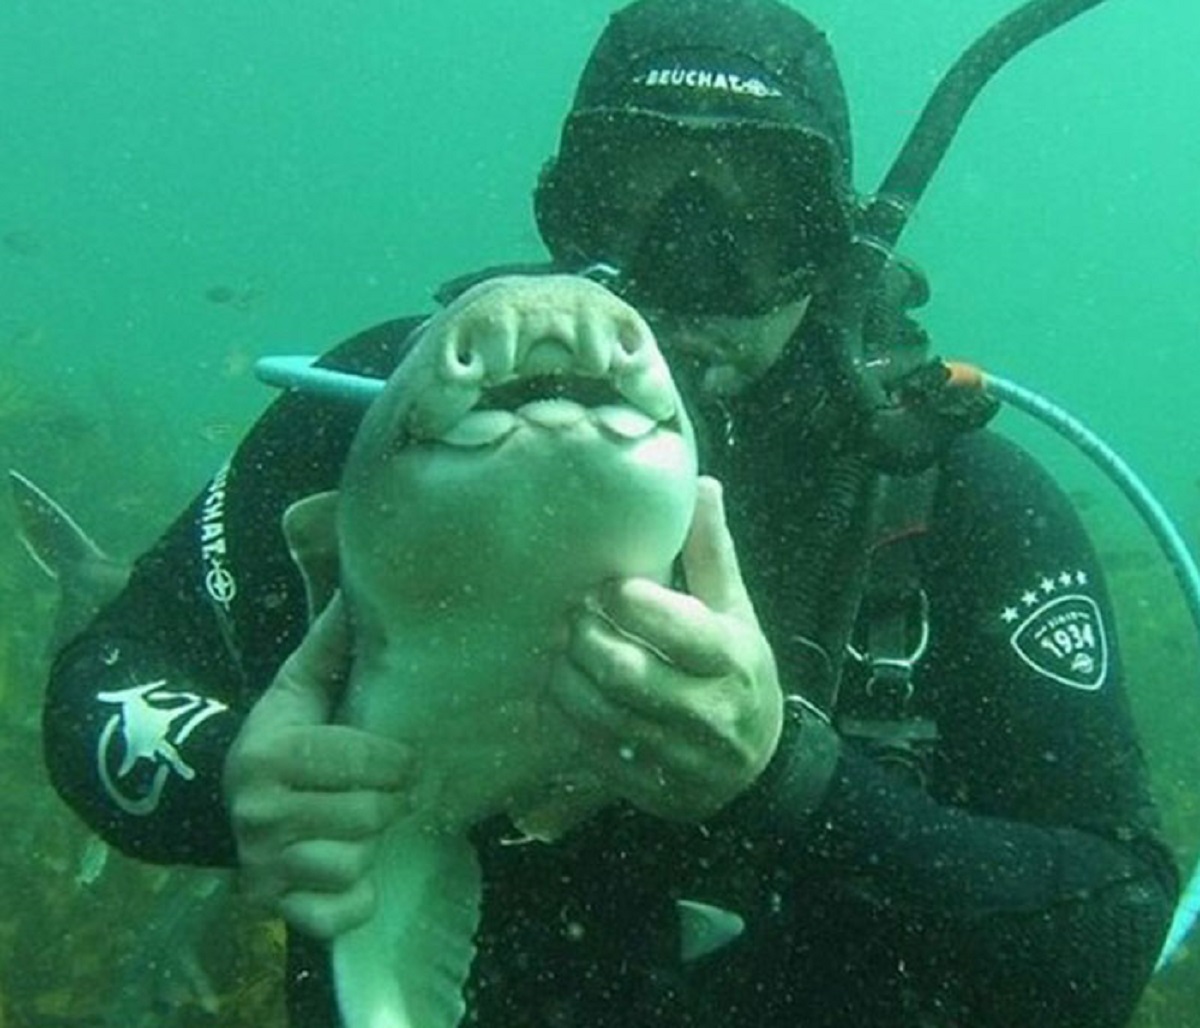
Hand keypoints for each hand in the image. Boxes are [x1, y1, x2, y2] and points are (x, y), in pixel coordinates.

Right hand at [222, 593, 416, 939]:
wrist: (224, 802)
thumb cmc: (283, 736)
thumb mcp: (298, 687)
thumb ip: (332, 642)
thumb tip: (360, 577)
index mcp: (267, 755)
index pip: (357, 760)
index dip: (394, 759)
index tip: (403, 756)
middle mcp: (256, 815)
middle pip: (366, 815)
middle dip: (388, 801)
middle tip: (388, 791)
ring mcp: (262, 867)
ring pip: (354, 864)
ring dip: (369, 847)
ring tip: (361, 825)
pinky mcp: (274, 908)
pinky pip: (341, 914)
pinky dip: (355, 897)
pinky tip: (350, 870)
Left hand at [549, 476, 782, 821]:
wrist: (761, 768)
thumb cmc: (738, 672)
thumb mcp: (735, 611)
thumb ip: (711, 552)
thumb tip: (700, 483)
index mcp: (733, 659)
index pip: (675, 625)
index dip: (627, 600)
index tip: (603, 584)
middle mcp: (712, 712)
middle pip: (626, 673)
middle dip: (584, 640)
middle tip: (566, 618)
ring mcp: (682, 759)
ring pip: (602, 718)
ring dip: (565, 682)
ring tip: (555, 655)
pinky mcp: (655, 791)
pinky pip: (595, 758)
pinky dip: (568, 725)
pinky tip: (558, 698)